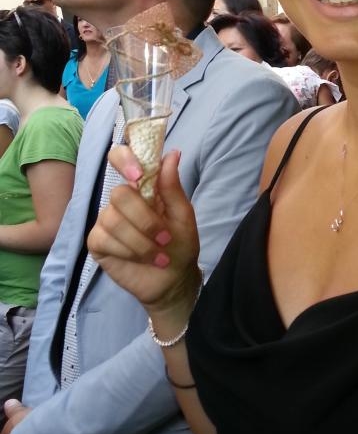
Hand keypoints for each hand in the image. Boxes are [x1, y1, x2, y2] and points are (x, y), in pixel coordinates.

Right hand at [88, 147, 200, 313]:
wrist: (173, 280)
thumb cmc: (180, 244)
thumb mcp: (183, 216)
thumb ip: (173, 187)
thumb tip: (172, 153)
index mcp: (142, 187)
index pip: (121, 158)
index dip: (125, 160)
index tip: (138, 177)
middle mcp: (121, 200)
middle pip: (119, 194)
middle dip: (145, 220)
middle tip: (164, 237)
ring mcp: (106, 220)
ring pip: (113, 220)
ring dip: (140, 241)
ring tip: (158, 254)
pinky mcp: (97, 242)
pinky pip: (104, 239)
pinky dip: (128, 251)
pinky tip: (141, 259)